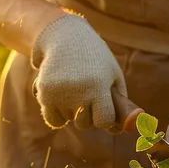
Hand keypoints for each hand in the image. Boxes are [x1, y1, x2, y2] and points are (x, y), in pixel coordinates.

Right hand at [31, 14, 126, 129]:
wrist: (64, 36)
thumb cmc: (95, 60)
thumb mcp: (114, 76)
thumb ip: (121, 104)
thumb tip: (124, 131)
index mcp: (99, 85)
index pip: (104, 121)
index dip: (105, 116)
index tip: (103, 105)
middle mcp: (79, 90)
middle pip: (85, 124)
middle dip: (88, 114)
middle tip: (86, 93)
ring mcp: (59, 92)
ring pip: (68, 121)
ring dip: (72, 112)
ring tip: (73, 89)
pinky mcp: (44, 92)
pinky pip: (53, 120)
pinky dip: (57, 114)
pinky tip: (61, 98)